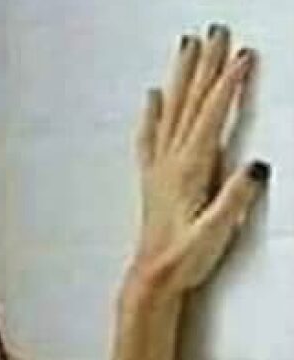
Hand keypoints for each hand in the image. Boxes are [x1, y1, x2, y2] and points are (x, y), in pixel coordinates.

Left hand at [130, 25, 269, 300]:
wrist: (152, 279)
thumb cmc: (185, 259)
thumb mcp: (218, 230)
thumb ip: (237, 197)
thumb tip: (257, 164)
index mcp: (189, 170)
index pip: (212, 116)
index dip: (229, 84)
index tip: (243, 55)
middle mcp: (170, 161)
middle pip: (190, 102)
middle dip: (205, 65)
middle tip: (214, 31)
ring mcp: (159, 168)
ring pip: (172, 111)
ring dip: (181, 77)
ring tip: (187, 47)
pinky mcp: (153, 178)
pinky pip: (151, 136)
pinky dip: (152, 113)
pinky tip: (152, 96)